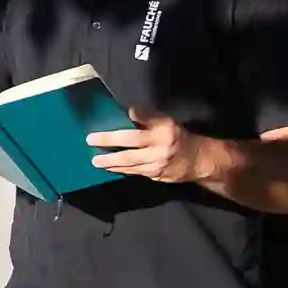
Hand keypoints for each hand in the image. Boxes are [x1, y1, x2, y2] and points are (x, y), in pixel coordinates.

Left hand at [87, 106, 210, 184]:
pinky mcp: (156, 175)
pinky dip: (121, 169)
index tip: (118, 116)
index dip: (132, 118)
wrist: (197, 160)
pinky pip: (134, 172)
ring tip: (96, 160)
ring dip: (111, 161)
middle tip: (90, 141)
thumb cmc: (177, 137)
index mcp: (164, 130)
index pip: (145, 121)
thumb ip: (148, 117)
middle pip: (131, 144)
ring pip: (130, 162)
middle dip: (109, 142)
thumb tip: (128, 111)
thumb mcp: (167, 122)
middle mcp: (161, 147)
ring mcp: (158, 163)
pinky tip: (110, 167)